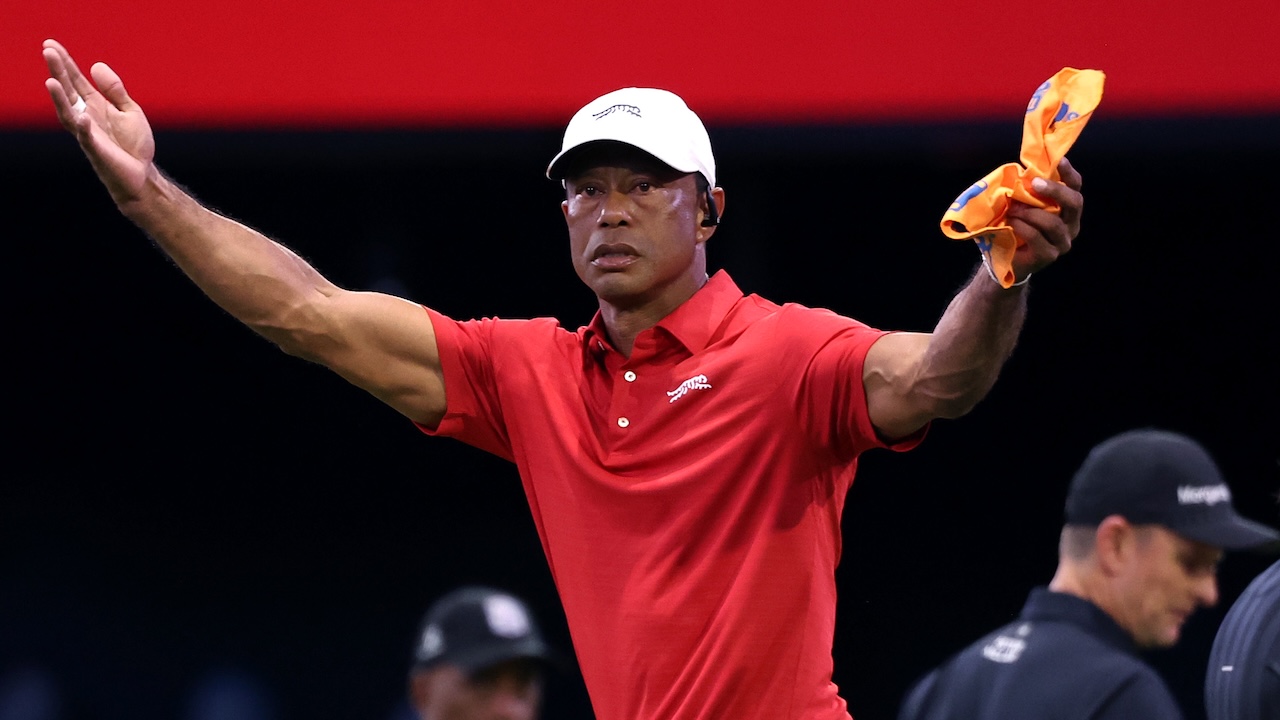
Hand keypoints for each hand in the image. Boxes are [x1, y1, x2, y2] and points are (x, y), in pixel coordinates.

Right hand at [43, 39, 155, 205]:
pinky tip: (80, 117)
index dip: (65, 63)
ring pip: (69, 114)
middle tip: (48, 51)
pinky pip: (87, 138)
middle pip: (69, 91)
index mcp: (95, 106)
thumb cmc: (134, 146)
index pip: (76, 80)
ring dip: (60, 98)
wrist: (142, 176)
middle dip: (59, 72)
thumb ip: (114, 90)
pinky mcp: (96, 151)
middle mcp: (86, 117)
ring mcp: (88, 134)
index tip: (50, 44)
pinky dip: (83, 128)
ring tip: (51, 80)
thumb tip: (95, 65)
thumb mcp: (129, 110)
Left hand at [1005, 157, 1083, 278]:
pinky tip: (1011, 223)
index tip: (1060, 161)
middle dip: (1055, 190)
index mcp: (1067, 210)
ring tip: (1013, 209)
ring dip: (1030, 213)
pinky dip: (1022, 227)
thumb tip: (1022, 172)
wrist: (1006, 258)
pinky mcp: (1049, 255)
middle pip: (1074, 203)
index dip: (1069, 174)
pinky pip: (1037, 237)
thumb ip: (1029, 192)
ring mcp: (1062, 242)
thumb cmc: (1016, 227)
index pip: (1076, 188)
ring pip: (1053, 223)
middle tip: (1034, 183)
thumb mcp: (1023, 205)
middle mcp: (1071, 225)